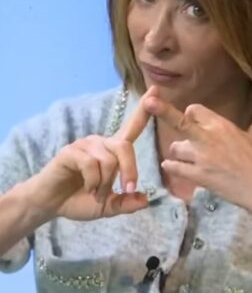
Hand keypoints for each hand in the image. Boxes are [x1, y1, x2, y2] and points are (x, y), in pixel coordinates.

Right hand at [20, 88, 155, 221]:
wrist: (51, 205)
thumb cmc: (80, 200)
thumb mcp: (109, 206)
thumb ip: (127, 203)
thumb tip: (145, 200)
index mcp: (114, 150)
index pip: (133, 126)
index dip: (144, 109)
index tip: (156, 90)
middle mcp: (101, 142)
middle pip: (125, 148)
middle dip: (130, 171)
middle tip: (127, 189)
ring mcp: (85, 144)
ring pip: (109, 160)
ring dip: (105, 182)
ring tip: (96, 191)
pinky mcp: (71, 151)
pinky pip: (91, 164)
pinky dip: (92, 181)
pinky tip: (86, 187)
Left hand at [144, 95, 251, 229]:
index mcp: (225, 126)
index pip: (196, 110)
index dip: (193, 114)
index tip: (196, 121)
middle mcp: (209, 138)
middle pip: (179, 121)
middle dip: (162, 110)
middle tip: (148, 101)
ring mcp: (201, 158)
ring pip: (176, 148)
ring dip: (179, 151)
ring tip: (188, 158)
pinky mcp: (198, 177)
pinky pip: (175, 168)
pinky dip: (173, 167)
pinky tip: (175, 168)